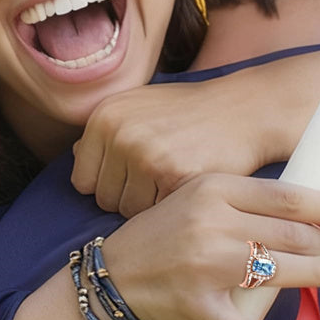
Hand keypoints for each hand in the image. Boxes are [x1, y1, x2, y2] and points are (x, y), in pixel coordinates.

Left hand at [72, 75, 285, 216]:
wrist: (244, 109)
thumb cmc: (192, 111)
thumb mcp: (143, 104)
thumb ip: (109, 129)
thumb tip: (75, 155)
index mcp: (105, 115)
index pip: (82, 178)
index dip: (109, 183)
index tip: (133, 176)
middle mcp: (119, 132)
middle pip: (102, 199)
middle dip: (128, 197)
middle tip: (158, 179)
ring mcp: (146, 154)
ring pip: (127, 211)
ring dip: (149, 206)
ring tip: (173, 181)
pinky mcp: (173, 175)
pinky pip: (156, 214)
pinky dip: (171, 209)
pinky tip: (187, 186)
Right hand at [102, 173, 319, 319]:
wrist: (115, 271)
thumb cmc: (167, 230)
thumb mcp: (202, 198)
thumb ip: (248, 204)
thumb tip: (307, 215)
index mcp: (216, 187)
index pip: (287, 196)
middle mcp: (212, 220)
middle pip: (286, 233)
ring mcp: (202, 262)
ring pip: (272, 271)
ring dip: (312, 277)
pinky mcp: (193, 301)